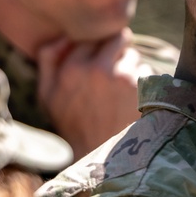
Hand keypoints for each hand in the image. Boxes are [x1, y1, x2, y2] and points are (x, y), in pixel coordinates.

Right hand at [37, 29, 151, 157]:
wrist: (101, 160)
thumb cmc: (74, 128)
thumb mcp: (48, 97)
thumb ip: (48, 61)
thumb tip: (62, 36)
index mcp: (69, 68)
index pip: (91, 37)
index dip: (98, 48)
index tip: (100, 62)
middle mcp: (93, 68)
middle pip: (117, 38)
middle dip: (119, 51)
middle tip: (117, 72)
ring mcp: (119, 76)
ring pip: (134, 55)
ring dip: (132, 68)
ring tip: (123, 94)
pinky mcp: (140, 87)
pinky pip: (147, 72)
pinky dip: (144, 84)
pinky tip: (134, 102)